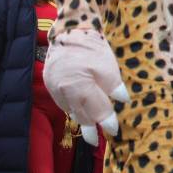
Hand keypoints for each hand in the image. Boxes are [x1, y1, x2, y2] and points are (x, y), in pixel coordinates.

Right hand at [44, 30, 130, 145]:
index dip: (105, 120)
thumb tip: (122, 101)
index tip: (113, 130)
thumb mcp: (108, 66)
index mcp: (80, 86)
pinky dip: (71, 108)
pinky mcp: (50, 83)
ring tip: (88, 132)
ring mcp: (54, 87)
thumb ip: (114, 86)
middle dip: (89, 127)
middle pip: (80, 113)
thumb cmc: (93, 49)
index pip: (95, 109)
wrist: (69, 32)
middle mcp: (64, 90)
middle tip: (96, 141)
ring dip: (80, 120)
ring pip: (69, 109)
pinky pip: (62, 101)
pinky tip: (78, 113)